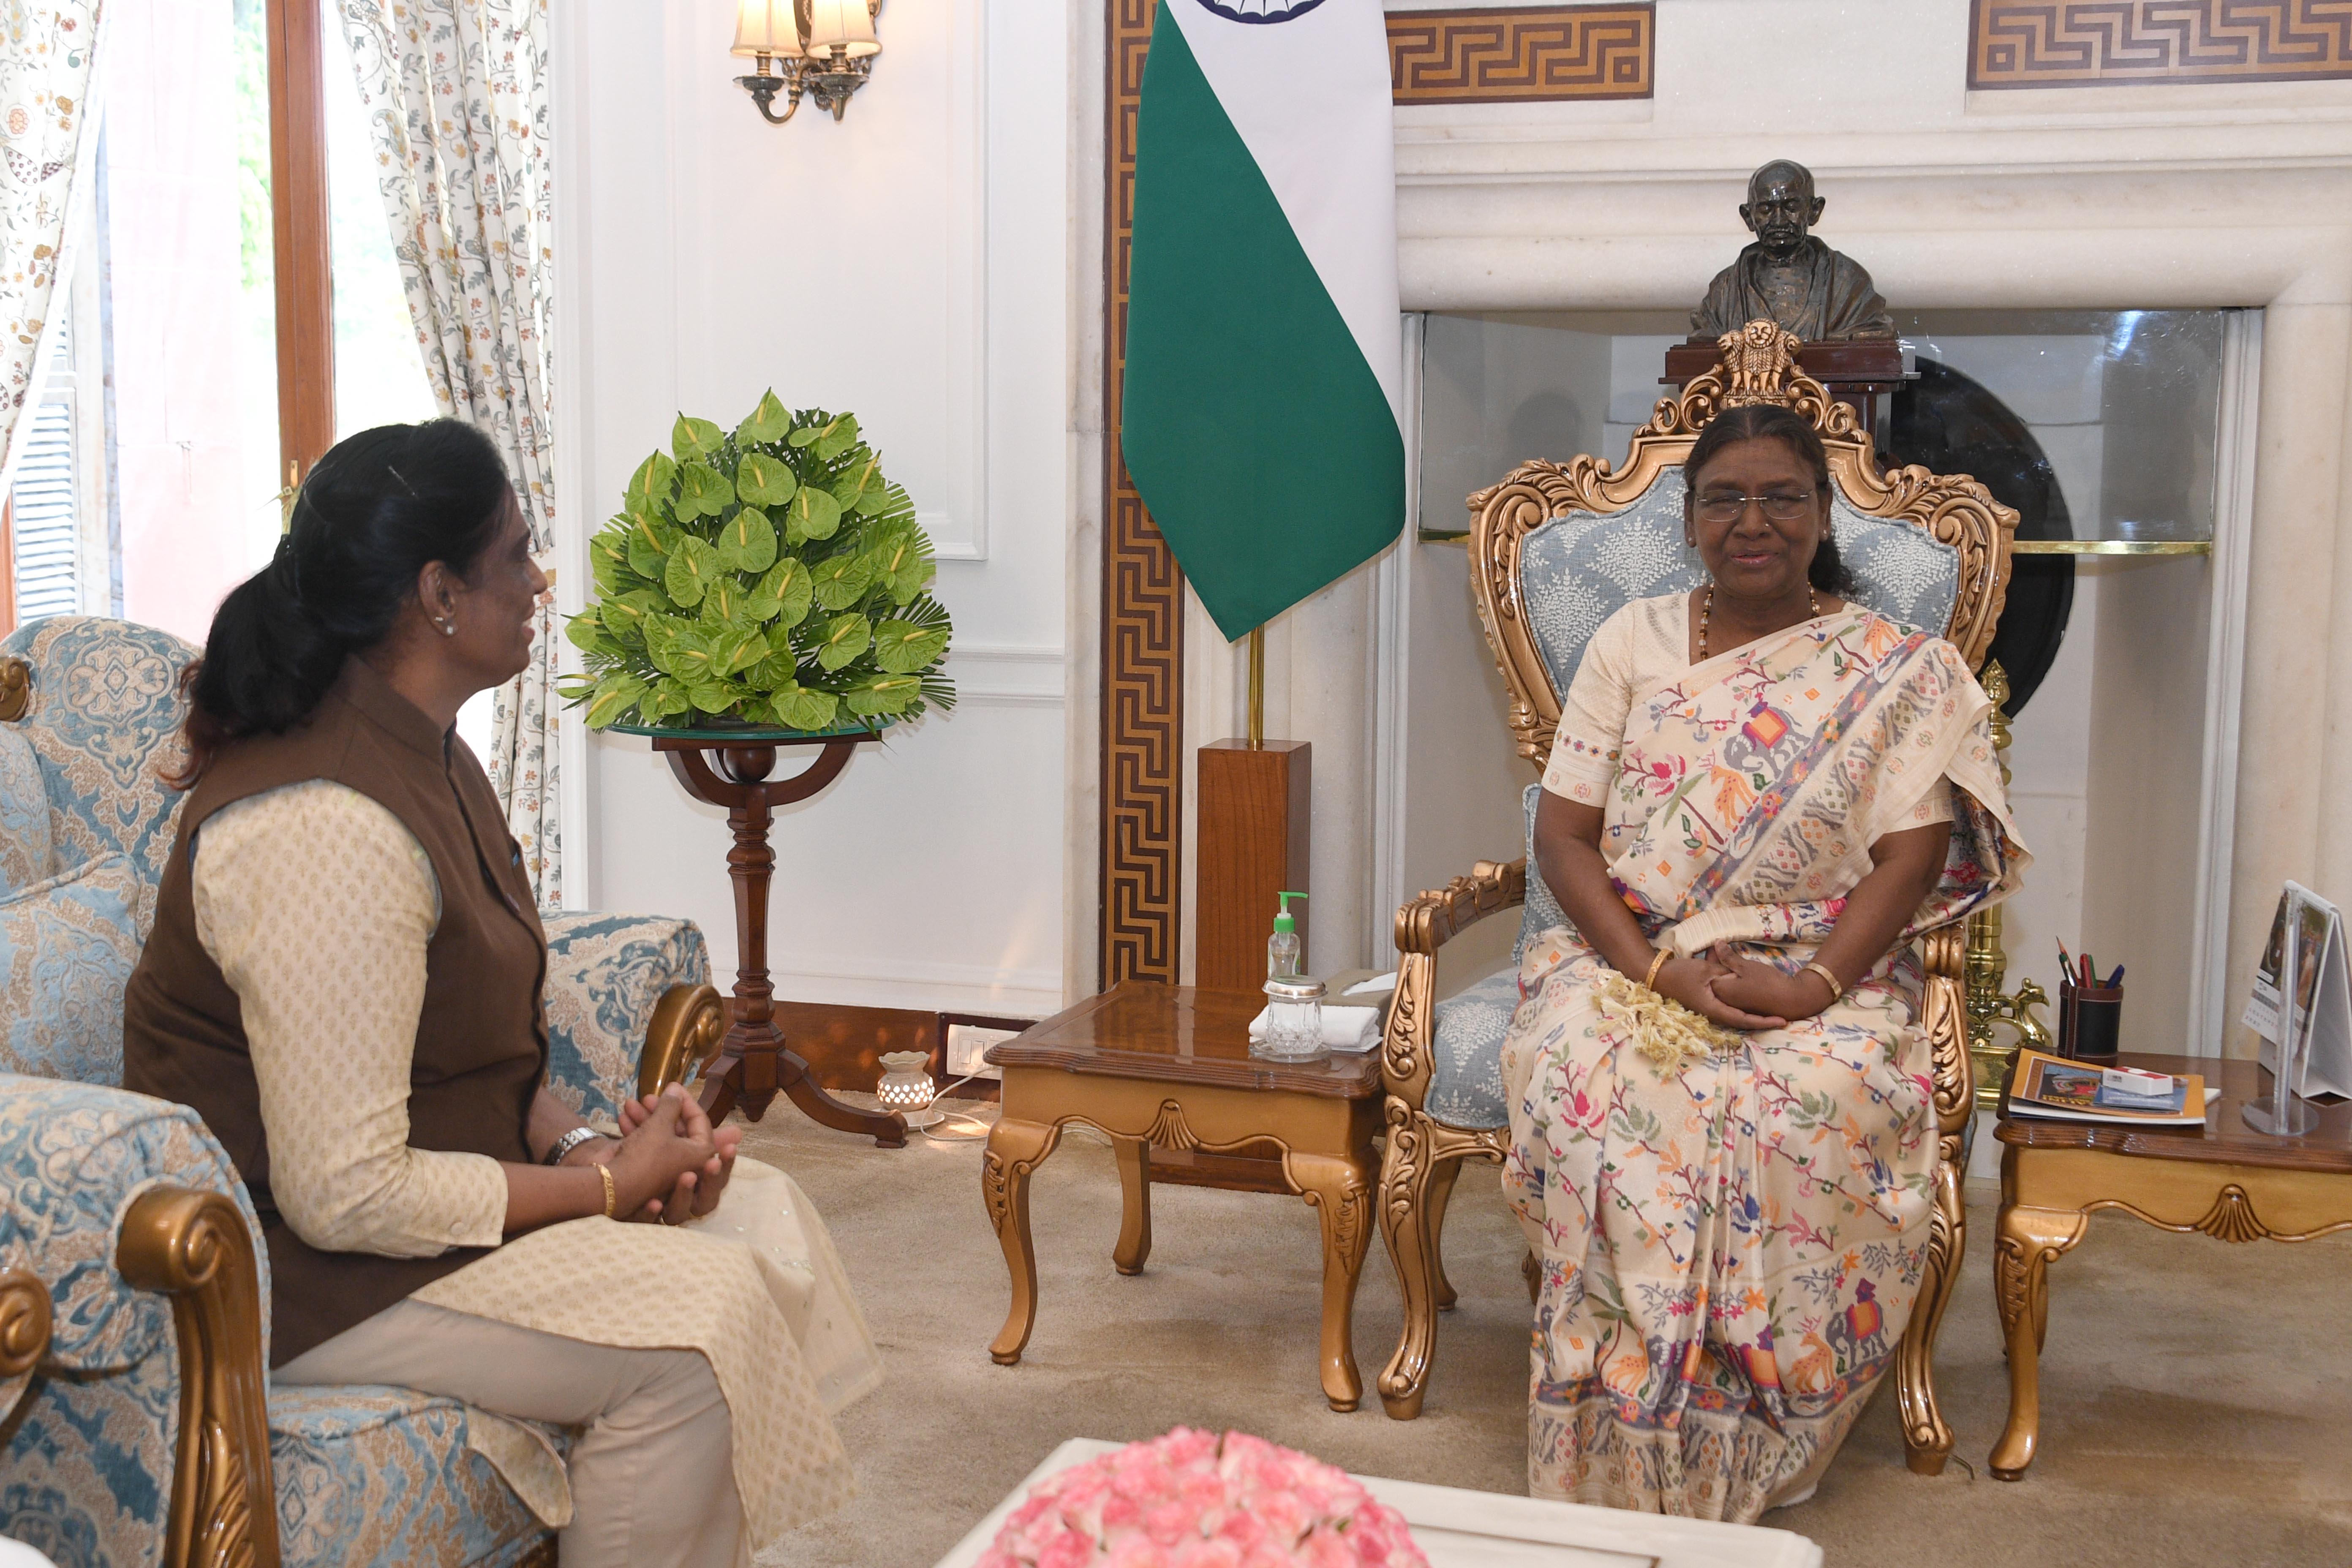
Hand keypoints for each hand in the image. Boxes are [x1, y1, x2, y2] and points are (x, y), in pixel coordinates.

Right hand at [607, 1084, 717, 1221]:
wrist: (612, 1186)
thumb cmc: (645, 1155)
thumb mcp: (660, 1125)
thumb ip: (671, 1104)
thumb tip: (676, 1090)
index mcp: (702, 1155)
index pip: (699, 1120)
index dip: (684, 1101)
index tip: (672, 1087)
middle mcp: (688, 1164)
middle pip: (678, 1128)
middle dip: (660, 1110)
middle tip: (647, 1097)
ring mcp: (668, 1169)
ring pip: (660, 1136)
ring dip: (645, 1118)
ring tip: (628, 1104)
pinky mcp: (649, 1171)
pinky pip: (648, 1147)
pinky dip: (636, 1132)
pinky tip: (622, 1118)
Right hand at [1654, 951, 1786, 1032]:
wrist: (1657, 976)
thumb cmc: (1679, 973)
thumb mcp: (1705, 971)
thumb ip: (1725, 974)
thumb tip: (1742, 978)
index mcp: (1713, 1008)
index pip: (1743, 1019)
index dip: (1763, 1021)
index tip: (1781, 1021)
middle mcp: (1713, 1013)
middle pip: (1742, 1021)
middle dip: (1763, 1021)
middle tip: (1783, 1019)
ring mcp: (1710, 1010)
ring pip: (1736, 1016)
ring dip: (1754, 1016)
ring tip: (1773, 1014)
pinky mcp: (1707, 1004)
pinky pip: (1729, 1010)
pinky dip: (1742, 1009)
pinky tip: (1751, 1006)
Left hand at [1702, 944, 1828, 1024]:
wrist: (1791, 1001)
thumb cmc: (1767, 982)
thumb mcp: (1746, 966)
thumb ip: (1728, 957)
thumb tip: (1715, 943)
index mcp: (1720, 990)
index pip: (1708, 972)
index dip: (1710, 958)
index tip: (1711, 947)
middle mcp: (1723, 1001)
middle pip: (1714, 980)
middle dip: (1715, 965)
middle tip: (1717, 950)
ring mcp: (1733, 1006)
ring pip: (1724, 986)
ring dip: (1724, 974)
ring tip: (1729, 960)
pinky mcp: (1743, 1008)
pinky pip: (1732, 993)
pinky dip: (1733, 982)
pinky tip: (1738, 974)